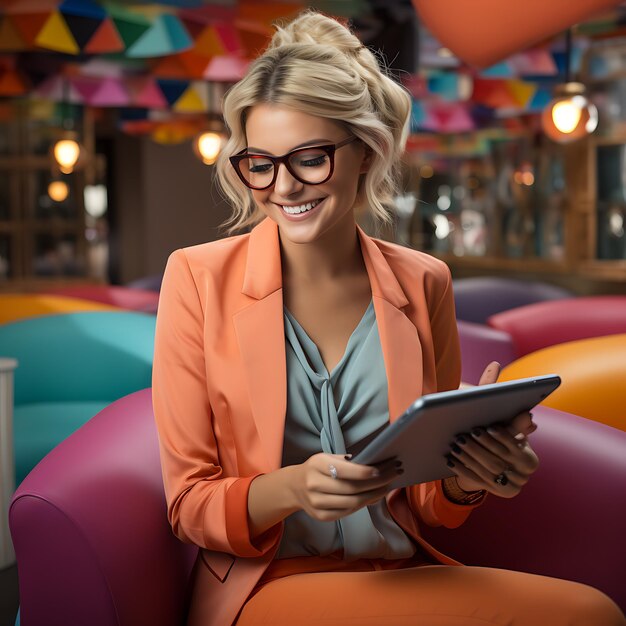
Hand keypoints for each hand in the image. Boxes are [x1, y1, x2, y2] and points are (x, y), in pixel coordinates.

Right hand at [290, 453, 402, 521]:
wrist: (294, 487)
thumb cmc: (317, 469)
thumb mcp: (327, 458)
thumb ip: (348, 462)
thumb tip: (376, 467)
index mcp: (317, 465)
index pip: (345, 471)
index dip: (365, 472)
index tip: (382, 470)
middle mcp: (314, 484)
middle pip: (352, 489)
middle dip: (376, 483)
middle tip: (393, 475)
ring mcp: (317, 503)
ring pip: (352, 503)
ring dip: (373, 495)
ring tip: (386, 487)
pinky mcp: (321, 516)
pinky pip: (348, 512)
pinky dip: (364, 505)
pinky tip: (374, 497)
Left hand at [447, 361, 539, 497]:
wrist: (482, 463)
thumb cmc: (486, 429)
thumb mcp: (490, 409)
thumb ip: (491, 389)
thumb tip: (494, 364)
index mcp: (527, 446)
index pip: (517, 440)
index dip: (502, 434)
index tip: (486, 427)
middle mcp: (525, 466)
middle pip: (501, 457)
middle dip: (480, 445)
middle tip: (463, 436)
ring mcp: (514, 481)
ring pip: (490, 471)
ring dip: (471, 457)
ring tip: (454, 445)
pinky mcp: (500, 491)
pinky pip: (480, 481)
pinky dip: (464, 469)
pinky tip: (449, 459)